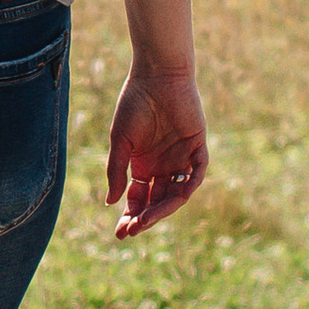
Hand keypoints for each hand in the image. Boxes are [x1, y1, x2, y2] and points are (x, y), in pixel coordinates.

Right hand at [106, 65, 207, 237]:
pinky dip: (188, 186)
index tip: (120, 232)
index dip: (130, 215)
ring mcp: (181, 158)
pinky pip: (197, 173)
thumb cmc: (134, 104)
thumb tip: (111, 203)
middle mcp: (163, 166)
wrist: (157, 76)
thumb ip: (117, 171)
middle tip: (132, 231)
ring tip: (147, 220)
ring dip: (163, 208)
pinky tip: (173, 198)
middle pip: (156, 200)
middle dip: (144, 217)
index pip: (138, 197)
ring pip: (176, 193)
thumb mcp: (120, 141)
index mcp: (142, 165)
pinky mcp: (197, 147)